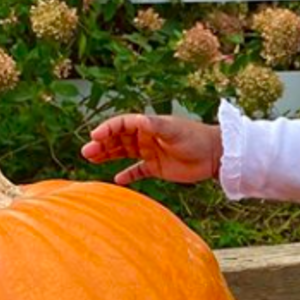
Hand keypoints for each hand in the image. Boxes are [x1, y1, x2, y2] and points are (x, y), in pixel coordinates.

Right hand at [81, 114, 222, 185]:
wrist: (213, 155)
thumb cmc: (195, 138)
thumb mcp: (175, 130)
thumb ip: (156, 126)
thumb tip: (139, 120)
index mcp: (148, 125)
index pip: (122, 124)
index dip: (107, 129)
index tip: (95, 136)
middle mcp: (146, 137)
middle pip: (118, 139)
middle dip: (102, 144)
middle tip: (86, 152)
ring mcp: (150, 152)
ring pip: (123, 153)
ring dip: (108, 156)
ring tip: (92, 160)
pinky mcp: (156, 167)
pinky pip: (137, 171)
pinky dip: (127, 175)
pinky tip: (117, 180)